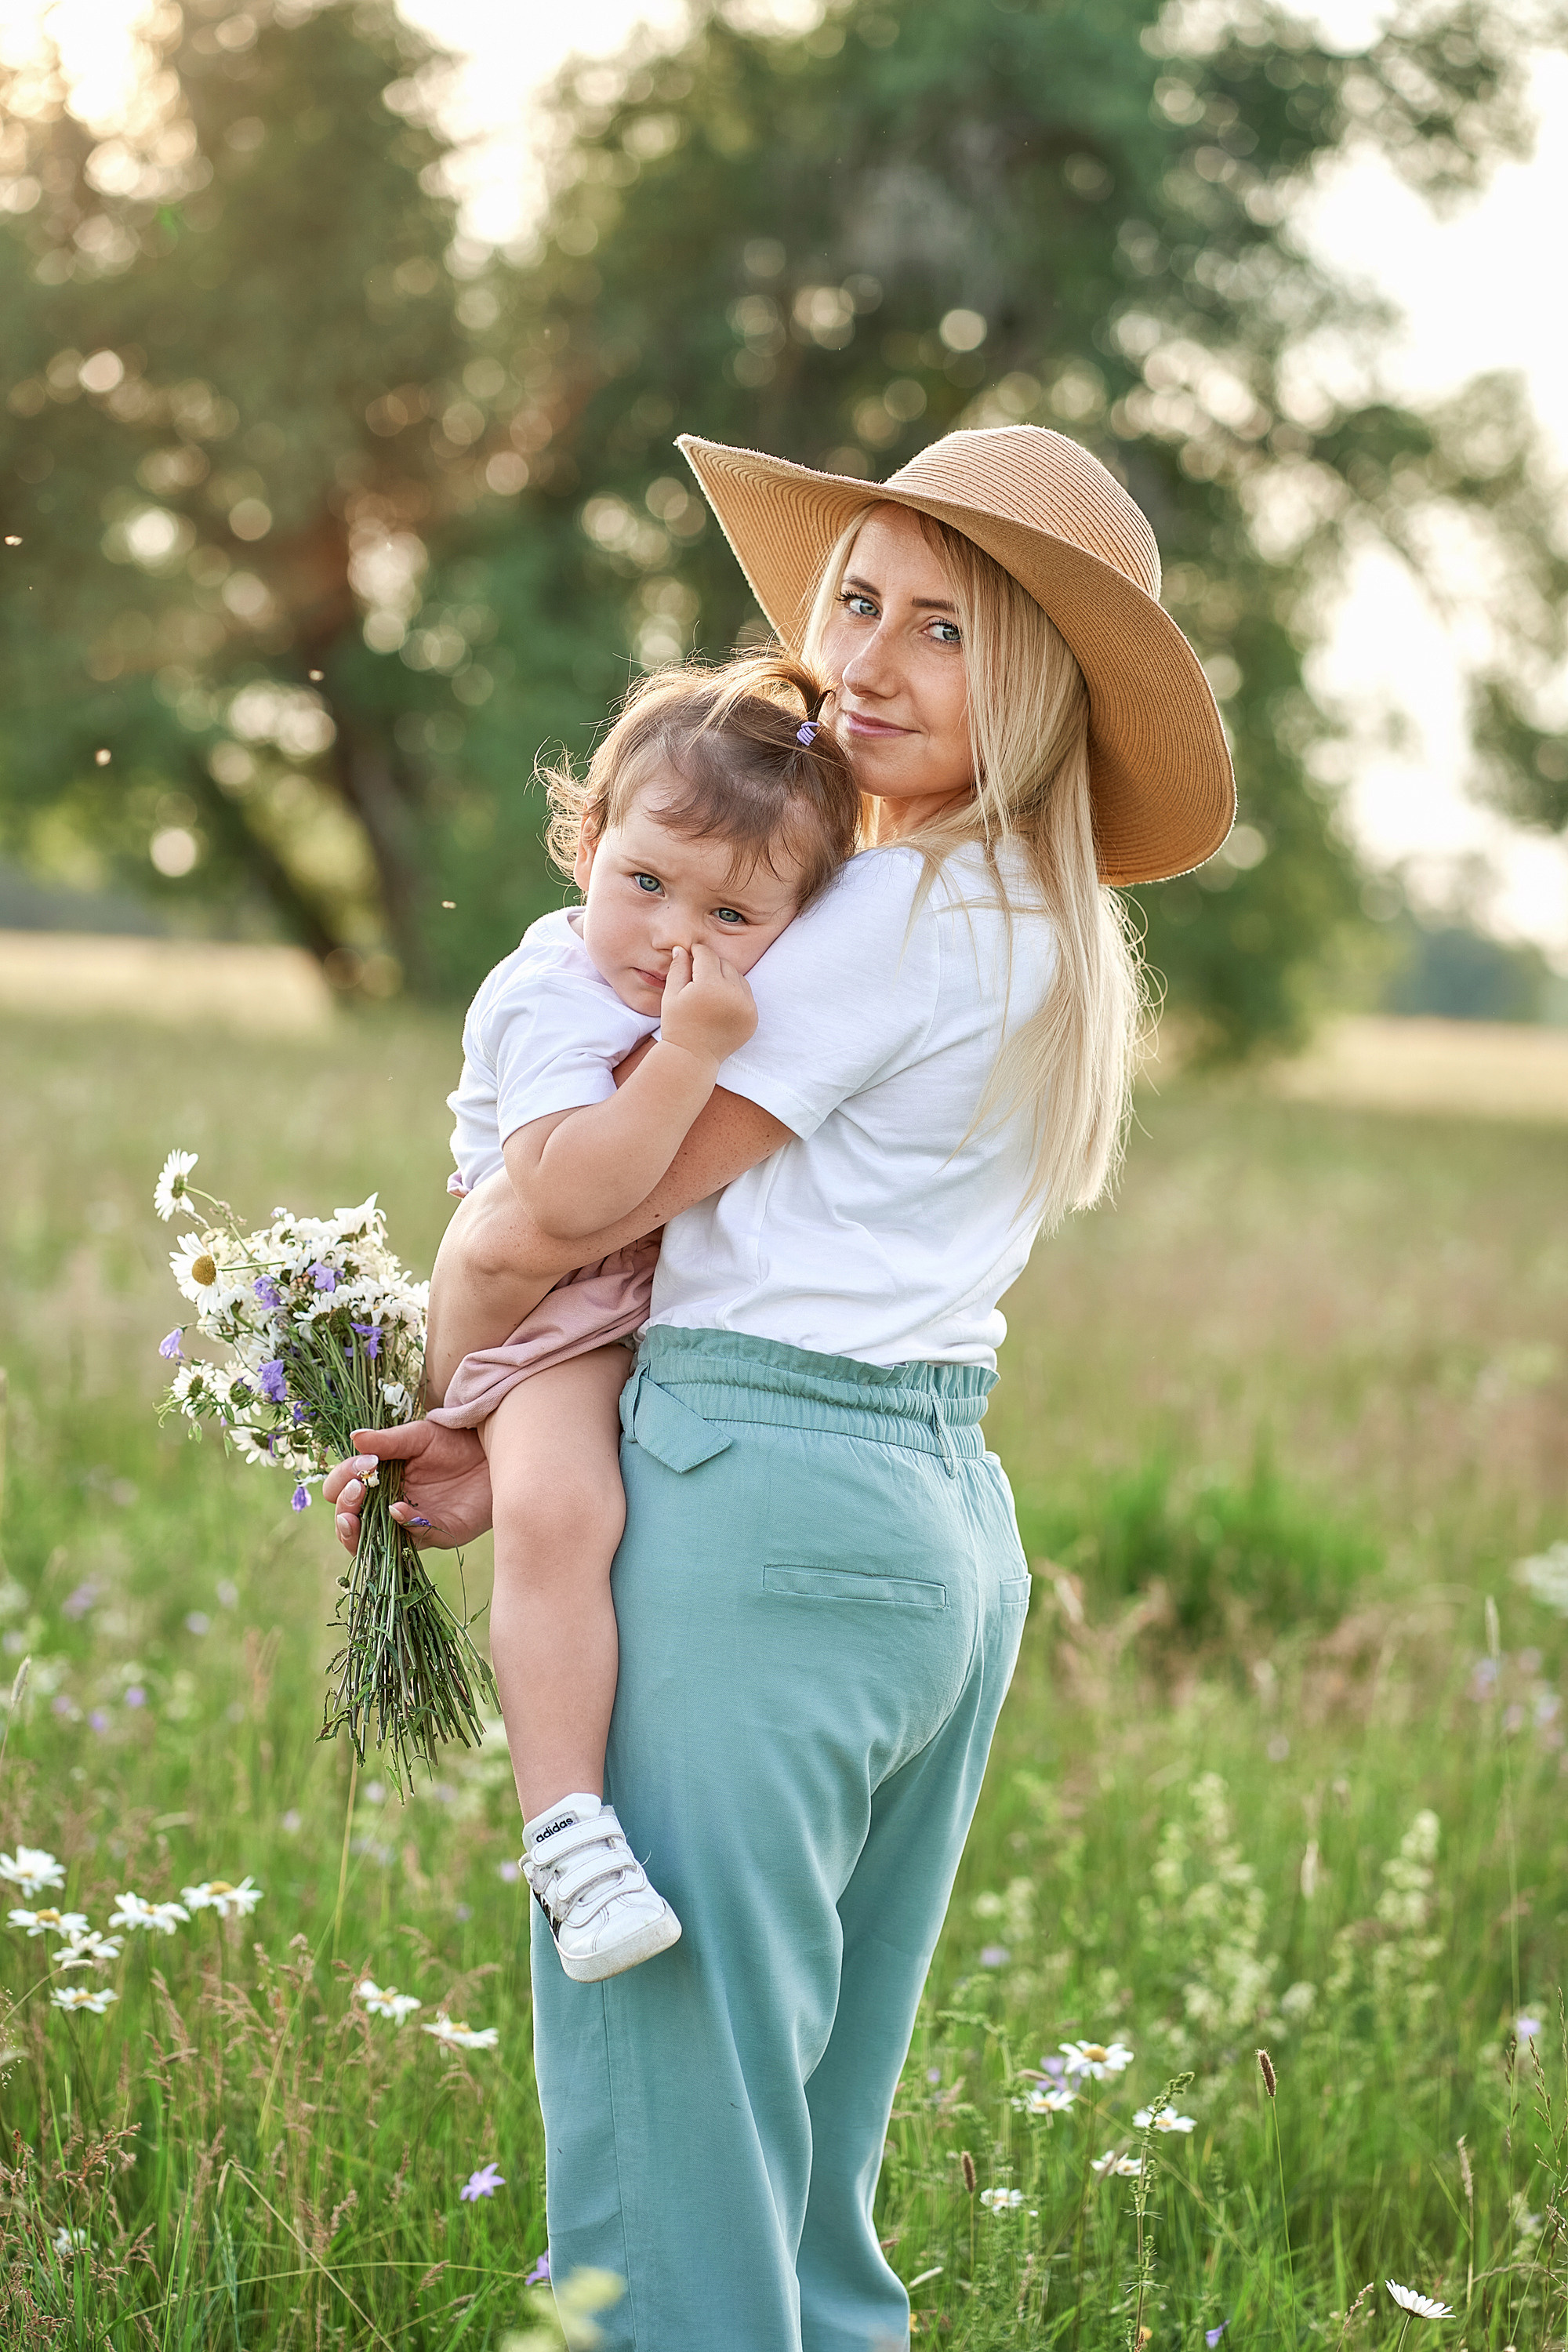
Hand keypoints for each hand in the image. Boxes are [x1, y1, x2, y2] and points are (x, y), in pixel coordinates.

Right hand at [321, 1419, 493, 1553]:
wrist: (493, 1452)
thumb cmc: (453, 1442)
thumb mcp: (418, 1436)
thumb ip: (387, 1441)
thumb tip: (354, 1437)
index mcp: (377, 1481)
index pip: (342, 1490)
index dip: (341, 1482)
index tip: (359, 1467)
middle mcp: (387, 1505)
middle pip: (349, 1522)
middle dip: (344, 1510)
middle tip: (356, 1490)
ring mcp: (410, 1523)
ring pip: (371, 1542)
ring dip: (359, 1531)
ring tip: (355, 1516)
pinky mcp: (437, 1533)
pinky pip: (413, 1539)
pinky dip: (401, 1525)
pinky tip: (398, 1509)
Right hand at [658, 942, 756, 1071]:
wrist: (693, 1058)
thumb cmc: (677, 1025)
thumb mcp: (671, 995)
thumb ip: (678, 968)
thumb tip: (682, 948)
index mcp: (709, 986)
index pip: (707, 955)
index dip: (696, 952)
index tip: (690, 954)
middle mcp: (732, 994)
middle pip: (724, 963)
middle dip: (711, 965)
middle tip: (698, 975)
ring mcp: (746, 1006)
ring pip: (737, 976)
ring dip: (725, 977)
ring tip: (709, 989)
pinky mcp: (753, 1017)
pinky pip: (746, 993)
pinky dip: (735, 993)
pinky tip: (721, 1001)